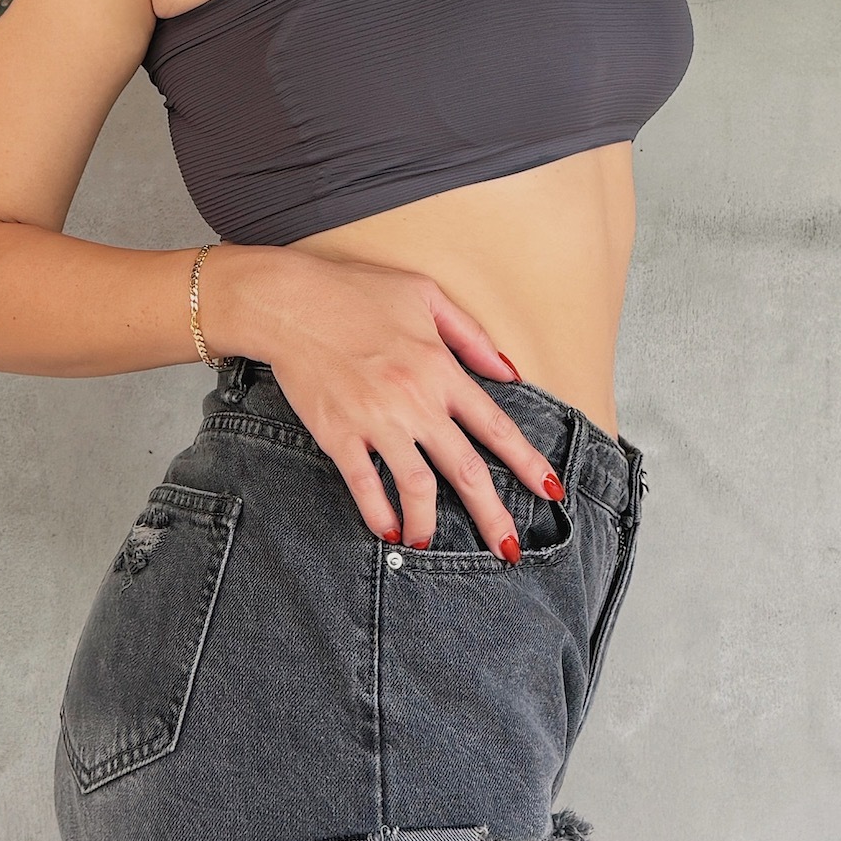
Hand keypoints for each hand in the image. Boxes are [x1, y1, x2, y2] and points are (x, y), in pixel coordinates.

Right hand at [199, 246, 563, 555]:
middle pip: (466, 470)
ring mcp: (375, 419)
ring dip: (429, 521)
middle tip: (508, 550)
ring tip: (430, 541)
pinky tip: (388, 530)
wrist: (289, 300)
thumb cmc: (355, 291)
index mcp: (440, 368)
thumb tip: (508, 371)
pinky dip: (378, 512)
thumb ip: (471, 335)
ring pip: (417, 486)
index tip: (551, 491)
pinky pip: (364, 483)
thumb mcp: (425, 294)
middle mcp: (415, 400)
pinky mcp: (337, 432)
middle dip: (493, 515)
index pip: (496, 426)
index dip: (527, 463)